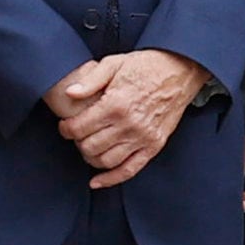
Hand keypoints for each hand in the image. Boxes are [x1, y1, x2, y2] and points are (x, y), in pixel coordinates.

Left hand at [46, 50, 209, 186]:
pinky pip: (130, 170)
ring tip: (88, 147)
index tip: (65, 126)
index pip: (79, 128)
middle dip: (77, 142)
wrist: (180, 71)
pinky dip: (111, 179)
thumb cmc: (147, 66)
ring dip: (91, 158)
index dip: (66, 129)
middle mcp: (128, 125)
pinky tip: (97, 181)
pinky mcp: (154, 145)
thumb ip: (90, 80)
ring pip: (106, 161)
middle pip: (89, 146)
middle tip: (77, 135)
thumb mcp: (114, 63)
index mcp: (115, 104)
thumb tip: (70, 93)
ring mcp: (142, 138)